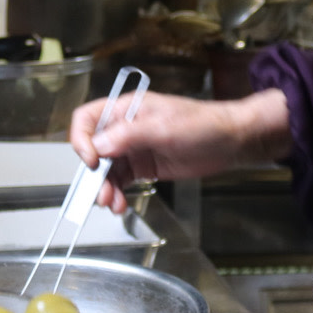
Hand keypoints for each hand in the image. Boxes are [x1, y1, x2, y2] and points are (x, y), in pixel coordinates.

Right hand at [69, 88, 290, 212]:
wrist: (230, 141)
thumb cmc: (203, 124)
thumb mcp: (164, 128)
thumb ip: (130, 135)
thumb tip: (100, 145)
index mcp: (126, 109)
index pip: (88, 119)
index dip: (83, 140)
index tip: (92, 160)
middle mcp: (125, 128)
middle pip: (94, 149)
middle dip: (94, 173)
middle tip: (100, 193)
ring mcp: (134, 148)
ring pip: (106, 169)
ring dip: (105, 187)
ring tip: (112, 203)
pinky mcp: (143, 166)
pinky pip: (121, 180)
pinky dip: (117, 192)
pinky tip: (120, 203)